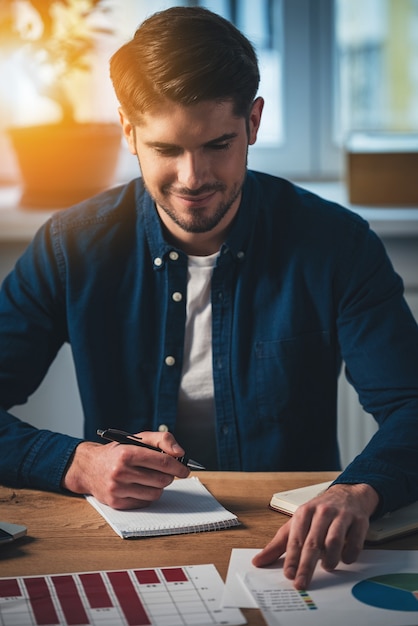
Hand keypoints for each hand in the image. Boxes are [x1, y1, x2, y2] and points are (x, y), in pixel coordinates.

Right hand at [62, 431, 189, 508]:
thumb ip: (162, 439)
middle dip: (168, 476)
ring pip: (155, 493)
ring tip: (151, 478)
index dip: (178, 467)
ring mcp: (117, 489)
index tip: (184, 469)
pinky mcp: (116, 503)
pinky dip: (147, 495)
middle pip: (162, 480)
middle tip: (165, 472)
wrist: (89, 466)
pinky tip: (140, 486)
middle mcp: (120, 472)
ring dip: (158, 486)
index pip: (163, 462)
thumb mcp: (138, 438)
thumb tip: (180, 453)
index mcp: (127, 453)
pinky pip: (144, 503)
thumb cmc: (117, 452)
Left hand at [252, 483, 378, 588]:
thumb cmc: (319, 513)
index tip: (289, 575)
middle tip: (301, 583)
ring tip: (327, 566)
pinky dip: (349, 555)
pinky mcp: (359, 521)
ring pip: (334, 541)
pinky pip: (355, 542)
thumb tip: (258, 561)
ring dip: (330, 559)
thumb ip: (278, 544)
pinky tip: (345, 559)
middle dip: (306, 566)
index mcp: (304, 512)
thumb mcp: (296, 524)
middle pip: (313, 542)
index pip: (296, 539)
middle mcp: (322, 512)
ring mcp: (341, 515)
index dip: (292, 558)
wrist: (348, 494)